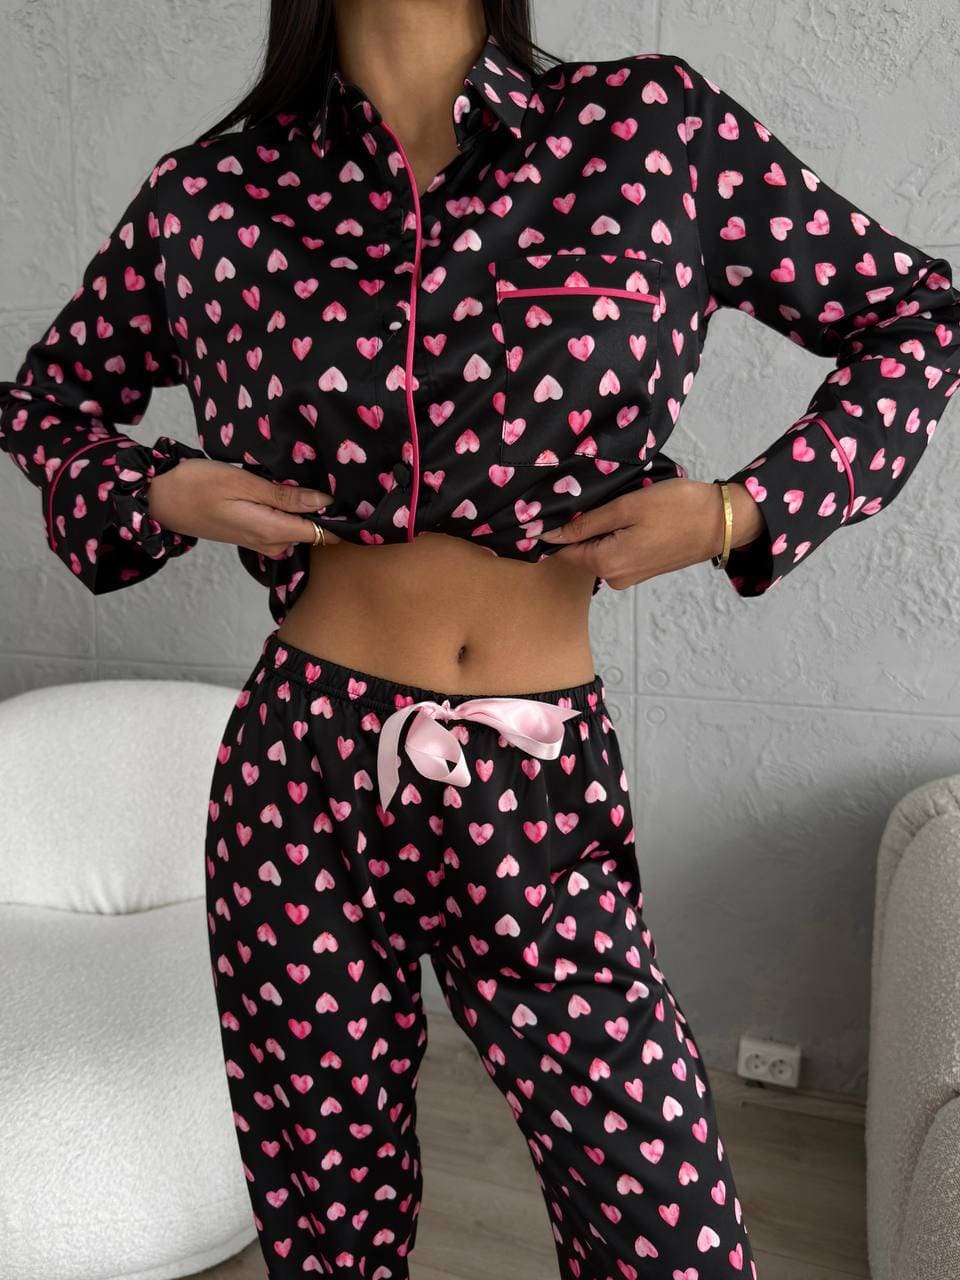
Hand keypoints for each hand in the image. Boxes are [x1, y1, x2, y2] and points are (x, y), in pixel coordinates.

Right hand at [144, 458, 342, 558]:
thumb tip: (325, 503)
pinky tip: (294, 493)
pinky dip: (292, 513)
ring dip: (309, 512)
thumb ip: (285, 496)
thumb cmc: (197, 485)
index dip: (341, 519)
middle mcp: (271, 543)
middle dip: (328, 513)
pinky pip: (284, 527)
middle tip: (342, 483)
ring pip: (299, 530)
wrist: (160, 500)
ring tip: (321, 483)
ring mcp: (262, 542)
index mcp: (272, 531)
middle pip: (314, 533)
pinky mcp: (254, 536)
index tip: (356, 499)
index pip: (322, 534)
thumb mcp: (243, 483)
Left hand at [536, 478, 766, 589]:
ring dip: (600, 529)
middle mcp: (613, 577)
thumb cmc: (678, 508)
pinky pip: (615, 551)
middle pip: (579, 550)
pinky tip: (628, 516)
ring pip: (598, 549)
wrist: (722, 522)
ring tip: (614, 503)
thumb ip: (586, 523)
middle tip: (594, 496)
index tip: (559, 504)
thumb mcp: (627, 507)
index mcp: (605, 563)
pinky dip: (615, 535)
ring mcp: (628, 576)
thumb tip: (549, 535)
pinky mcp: (641, 570)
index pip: (561, 550)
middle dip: (580, 526)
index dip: (555, 528)